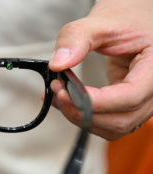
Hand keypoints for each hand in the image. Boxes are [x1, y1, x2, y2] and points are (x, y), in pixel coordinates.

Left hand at [46, 0, 152, 140]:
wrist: (135, 19)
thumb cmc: (127, 17)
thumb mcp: (103, 21)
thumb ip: (77, 38)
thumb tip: (57, 64)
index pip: (130, 96)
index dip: (96, 101)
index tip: (65, 93)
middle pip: (121, 119)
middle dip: (83, 111)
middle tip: (57, 92)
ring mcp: (144, 101)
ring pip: (115, 127)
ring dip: (82, 118)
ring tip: (59, 97)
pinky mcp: (129, 105)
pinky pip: (110, 122)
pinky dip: (86, 117)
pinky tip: (67, 102)